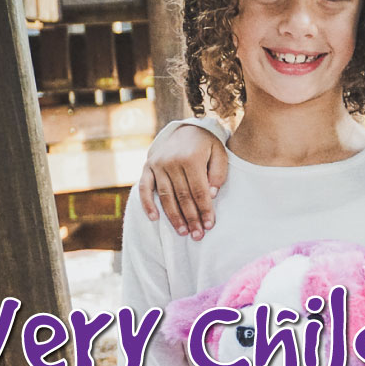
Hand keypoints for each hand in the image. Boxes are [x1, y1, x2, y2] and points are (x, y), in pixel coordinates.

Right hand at [138, 124, 227, 239]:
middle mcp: (172, 161)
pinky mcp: (147, 167)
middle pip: (183, 196)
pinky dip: (148, 204)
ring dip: (174, 216)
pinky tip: (154, 218)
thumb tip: (211, 195)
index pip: (199, 190)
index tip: (209, 226)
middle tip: (197, 236)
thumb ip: (218, 174)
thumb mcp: (220, 154)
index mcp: (191, 158)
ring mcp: (157, 164)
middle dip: (191, 218)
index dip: (205, 210)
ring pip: (166, 196)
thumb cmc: (206, 145)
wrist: (186, 129)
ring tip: (183, 232)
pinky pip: (144, 188)